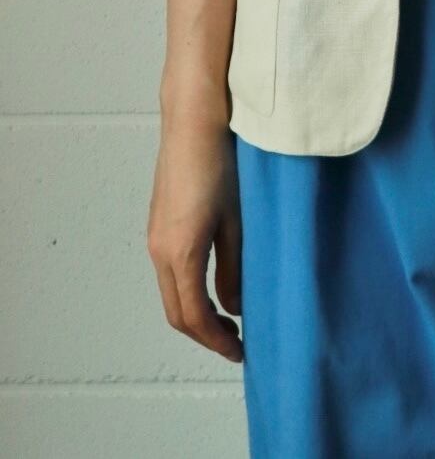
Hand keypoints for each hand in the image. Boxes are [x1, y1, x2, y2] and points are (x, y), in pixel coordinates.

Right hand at [146, 116, 242, 362]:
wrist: (194, 121)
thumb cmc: (222, 164)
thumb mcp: (238, 220)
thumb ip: (235, 267)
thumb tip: (235, 306)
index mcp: (180, 252)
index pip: (193, 317)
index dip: (216, 340)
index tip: (240, 351)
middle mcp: (159, 250)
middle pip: (176, 311)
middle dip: (205, 333)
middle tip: (236, 342)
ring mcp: (155, 236)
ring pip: (172, 291)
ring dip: (196, 311)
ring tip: (229, 317)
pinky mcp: (159, 223)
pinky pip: (170, 270)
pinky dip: (190, 288)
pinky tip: (213, 283)